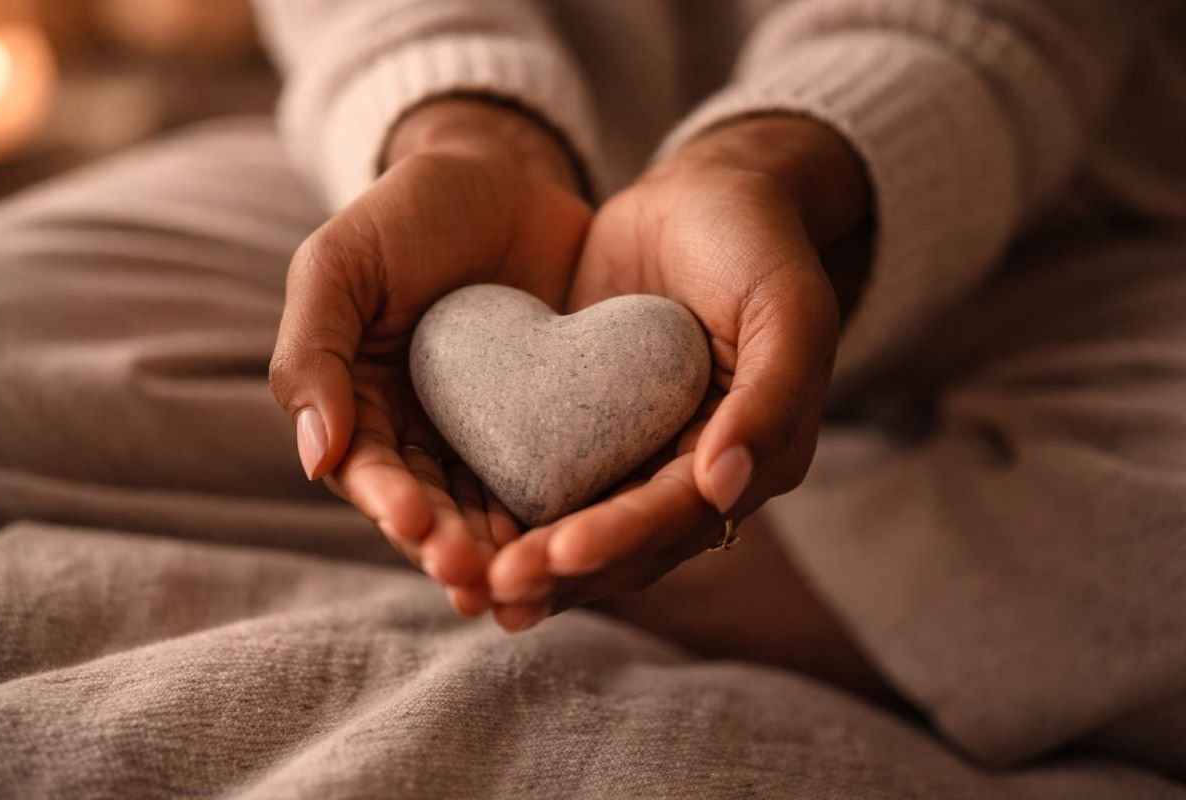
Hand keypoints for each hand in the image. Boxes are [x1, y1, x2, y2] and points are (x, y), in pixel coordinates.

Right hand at [269, 99, 591, 614]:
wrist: (503, 174)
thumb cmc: (408, 214)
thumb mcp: (340, 265)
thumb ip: (313, 353)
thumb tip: (317, 460)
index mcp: (364, 407)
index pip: (372, 472)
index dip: (390, 504)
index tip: (415, 525)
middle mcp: (426, 434)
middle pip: (436, 508)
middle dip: (451, 546)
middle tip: (475, 575)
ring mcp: (493, 434)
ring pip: (496, 508)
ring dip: (506, 550)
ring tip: (524, 578)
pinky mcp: (556, 423)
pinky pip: (558, 476)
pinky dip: (565, 512)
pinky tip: (582, 538)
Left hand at [486, 115, 869, 629]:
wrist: (704, 194)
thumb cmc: (758, 245)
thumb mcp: (787, 308)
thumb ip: (772, 397)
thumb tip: (721, 487)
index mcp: (753, 457)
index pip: (680, 516)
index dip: (620, 538)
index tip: (556, 553)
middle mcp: (695, 472)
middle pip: (627, 542)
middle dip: (563, 569)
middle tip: (497, 586)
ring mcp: (639, 452)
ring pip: (584, 524)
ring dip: (531, 559)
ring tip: (466, 583)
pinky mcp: (591, 426)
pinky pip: (550, 476)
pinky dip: (510, 505)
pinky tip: (453, 524)